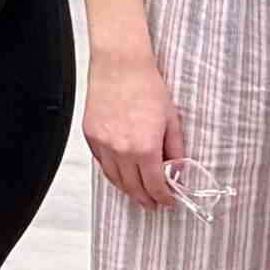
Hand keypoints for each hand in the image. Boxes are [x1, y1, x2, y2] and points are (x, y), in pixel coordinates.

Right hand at [84, 41, 184, 211]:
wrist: (120, 66)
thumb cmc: (146, 86)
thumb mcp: (171, 120)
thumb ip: (175, 149)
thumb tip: (178, 169)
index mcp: (144, 147)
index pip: (155, 185)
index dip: (163, 197)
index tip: (168, 201)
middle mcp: (121, 150)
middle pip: (133, 187)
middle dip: (145, 198)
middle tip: (153, 203)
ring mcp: (103, 144)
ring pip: (114, 179)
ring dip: (127, 190)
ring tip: (137, 193)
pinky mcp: (90, 136)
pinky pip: (101, 163)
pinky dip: (112, 173)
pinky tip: (121, 174)